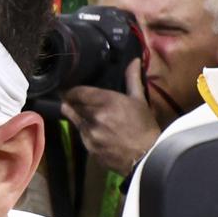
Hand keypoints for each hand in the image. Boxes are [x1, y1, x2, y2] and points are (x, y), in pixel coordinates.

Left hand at [63, 61, 163, 175]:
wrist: (147, 156)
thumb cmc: (145, 126)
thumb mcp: (139, 100)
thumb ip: (132, 79)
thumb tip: (133, 60)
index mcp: (106, 101)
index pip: (78, 92)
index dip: (72, 91)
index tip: (70, 91)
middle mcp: (94, 116)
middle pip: (73, 106)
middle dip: (73, 103)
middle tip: (73, 100)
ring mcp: (90, 133)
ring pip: (75, 121)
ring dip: (78, 117)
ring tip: (85, 115)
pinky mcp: (89, 148)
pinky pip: (81, 136)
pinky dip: (85, 132)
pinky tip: (95, 131)